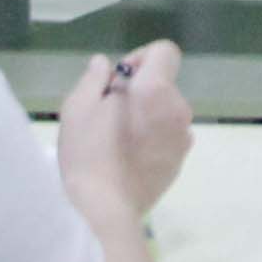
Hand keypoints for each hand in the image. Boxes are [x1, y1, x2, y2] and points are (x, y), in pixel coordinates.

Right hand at [58, 42, 195, 214]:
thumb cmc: (87, 154)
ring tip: (117, 140)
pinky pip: (168, 137)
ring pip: (164, 112)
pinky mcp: (180, 162)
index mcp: (156, 90)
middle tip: (108, 115)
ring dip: (146, 116)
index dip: (142, 57)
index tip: (119, 80)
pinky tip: (129, 158)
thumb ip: (95, 79)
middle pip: (162, 85)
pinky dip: (153, 139)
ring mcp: (183, 138)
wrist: (104, 210)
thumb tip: (105, 64)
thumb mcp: (77, 108)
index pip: (165, 51)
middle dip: (139, 91)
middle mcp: (178, 109)